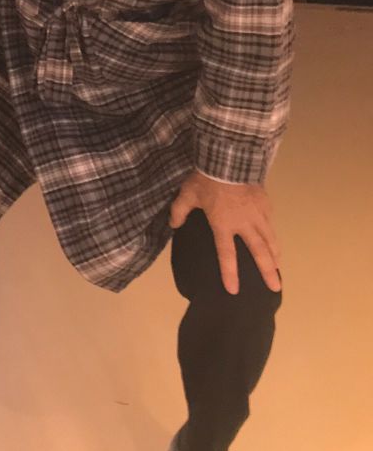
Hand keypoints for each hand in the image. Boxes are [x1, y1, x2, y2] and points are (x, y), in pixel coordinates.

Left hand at [169, 170, 281, 293]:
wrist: (228, 160)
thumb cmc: (206, 179)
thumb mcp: (186, 195)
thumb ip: (179, 211)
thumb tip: (173, 225)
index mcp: (223, 225)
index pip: (226, 255)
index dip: (229, 273)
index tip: (234, 290)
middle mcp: (244, 224)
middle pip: (258, 252)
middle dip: (267, 272)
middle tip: (275, 288)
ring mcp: (258, 214)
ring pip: (270, 239)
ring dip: (274, 254)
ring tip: (278, 267)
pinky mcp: (265, 203)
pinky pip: (270, 222)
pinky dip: (272, 233)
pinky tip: (273, 238)